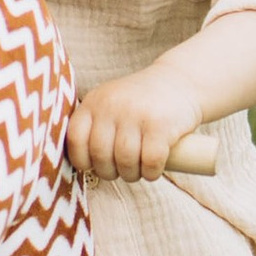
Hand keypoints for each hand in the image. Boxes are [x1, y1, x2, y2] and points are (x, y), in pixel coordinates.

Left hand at [66, 61, 203, 183]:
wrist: (181, 81)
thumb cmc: (140, 103)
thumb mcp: (109, 103)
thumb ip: (92, 126)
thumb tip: (75, 165)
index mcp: (94, 102)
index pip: (75, 140)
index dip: (82, 161)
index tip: (94, 166)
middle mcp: (112, 106)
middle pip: (101, 156)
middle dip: (110, 172)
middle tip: (121, 171)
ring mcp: (137, 114)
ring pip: (125, 162)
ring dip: (132, 175)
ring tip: (138, 170)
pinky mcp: (161, 125)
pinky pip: (150, 162)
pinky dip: (151, 173)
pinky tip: (154, 169)